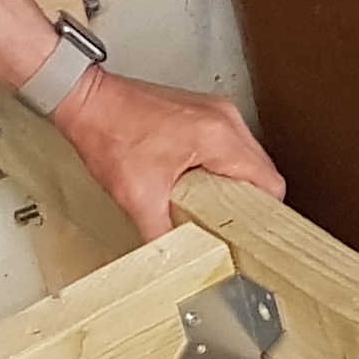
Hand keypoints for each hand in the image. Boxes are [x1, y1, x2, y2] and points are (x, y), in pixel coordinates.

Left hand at [58, 67, 284, 236]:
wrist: (88, 99)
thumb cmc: (109, 131)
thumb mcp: (138, 197)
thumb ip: (163, 235)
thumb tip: (178, 259)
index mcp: (219, 137)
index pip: (269, 183)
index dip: (263, 214)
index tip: (249, 232)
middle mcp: (225, 119)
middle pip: (262, 171)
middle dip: (248, 201)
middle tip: (226, 224)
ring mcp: (217, 111)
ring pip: (247, 158)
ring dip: (235, 183)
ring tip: (211, 205)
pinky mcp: (204, 110)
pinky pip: (230, 144)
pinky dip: (222, 166)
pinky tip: (200, 183)